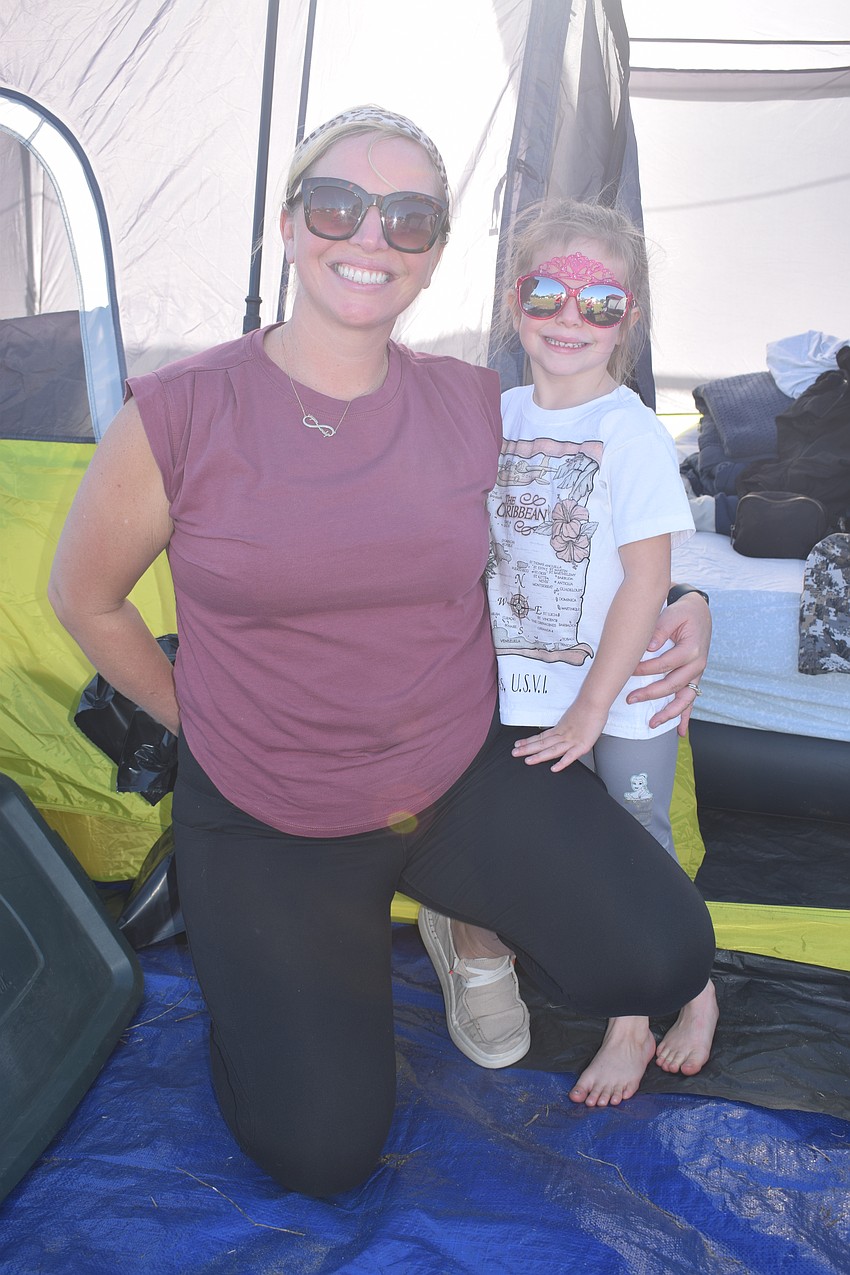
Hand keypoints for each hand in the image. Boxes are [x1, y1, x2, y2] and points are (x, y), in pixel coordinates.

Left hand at [512, 703, 606, 771]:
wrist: (594, 701)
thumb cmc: (587, 708)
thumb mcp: (572, 718)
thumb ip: (566, 727)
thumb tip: (561, 731)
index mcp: (560, 728)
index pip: (541, 737)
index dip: (529, 741)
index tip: (518, 744)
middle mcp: (564, 735)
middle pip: (543, 743)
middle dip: (528, 749)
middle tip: (514, 753)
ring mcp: (572, 740)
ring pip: (552, 749)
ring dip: (539, 756)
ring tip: (528, 760)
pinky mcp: (582, 745)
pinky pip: (571, 756)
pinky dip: (562, 762)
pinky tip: (554, 768)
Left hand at [627, 592, 710, 733]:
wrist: (698, 611)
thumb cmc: (683, 613)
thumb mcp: (671, 615)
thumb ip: (660, 631)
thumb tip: (649, 647)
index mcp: (692, 649)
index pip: (665, 664)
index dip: (645, 669)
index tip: (628, 671)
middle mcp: (697, 664)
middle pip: (673, 685)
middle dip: (650, 694)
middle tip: (630, 699)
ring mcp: (697, 674)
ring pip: (685, 699)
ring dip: (668, 713)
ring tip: (652, 723)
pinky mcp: (695, 678)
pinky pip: (691, 700)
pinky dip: (685, 716)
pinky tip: (680, 731)